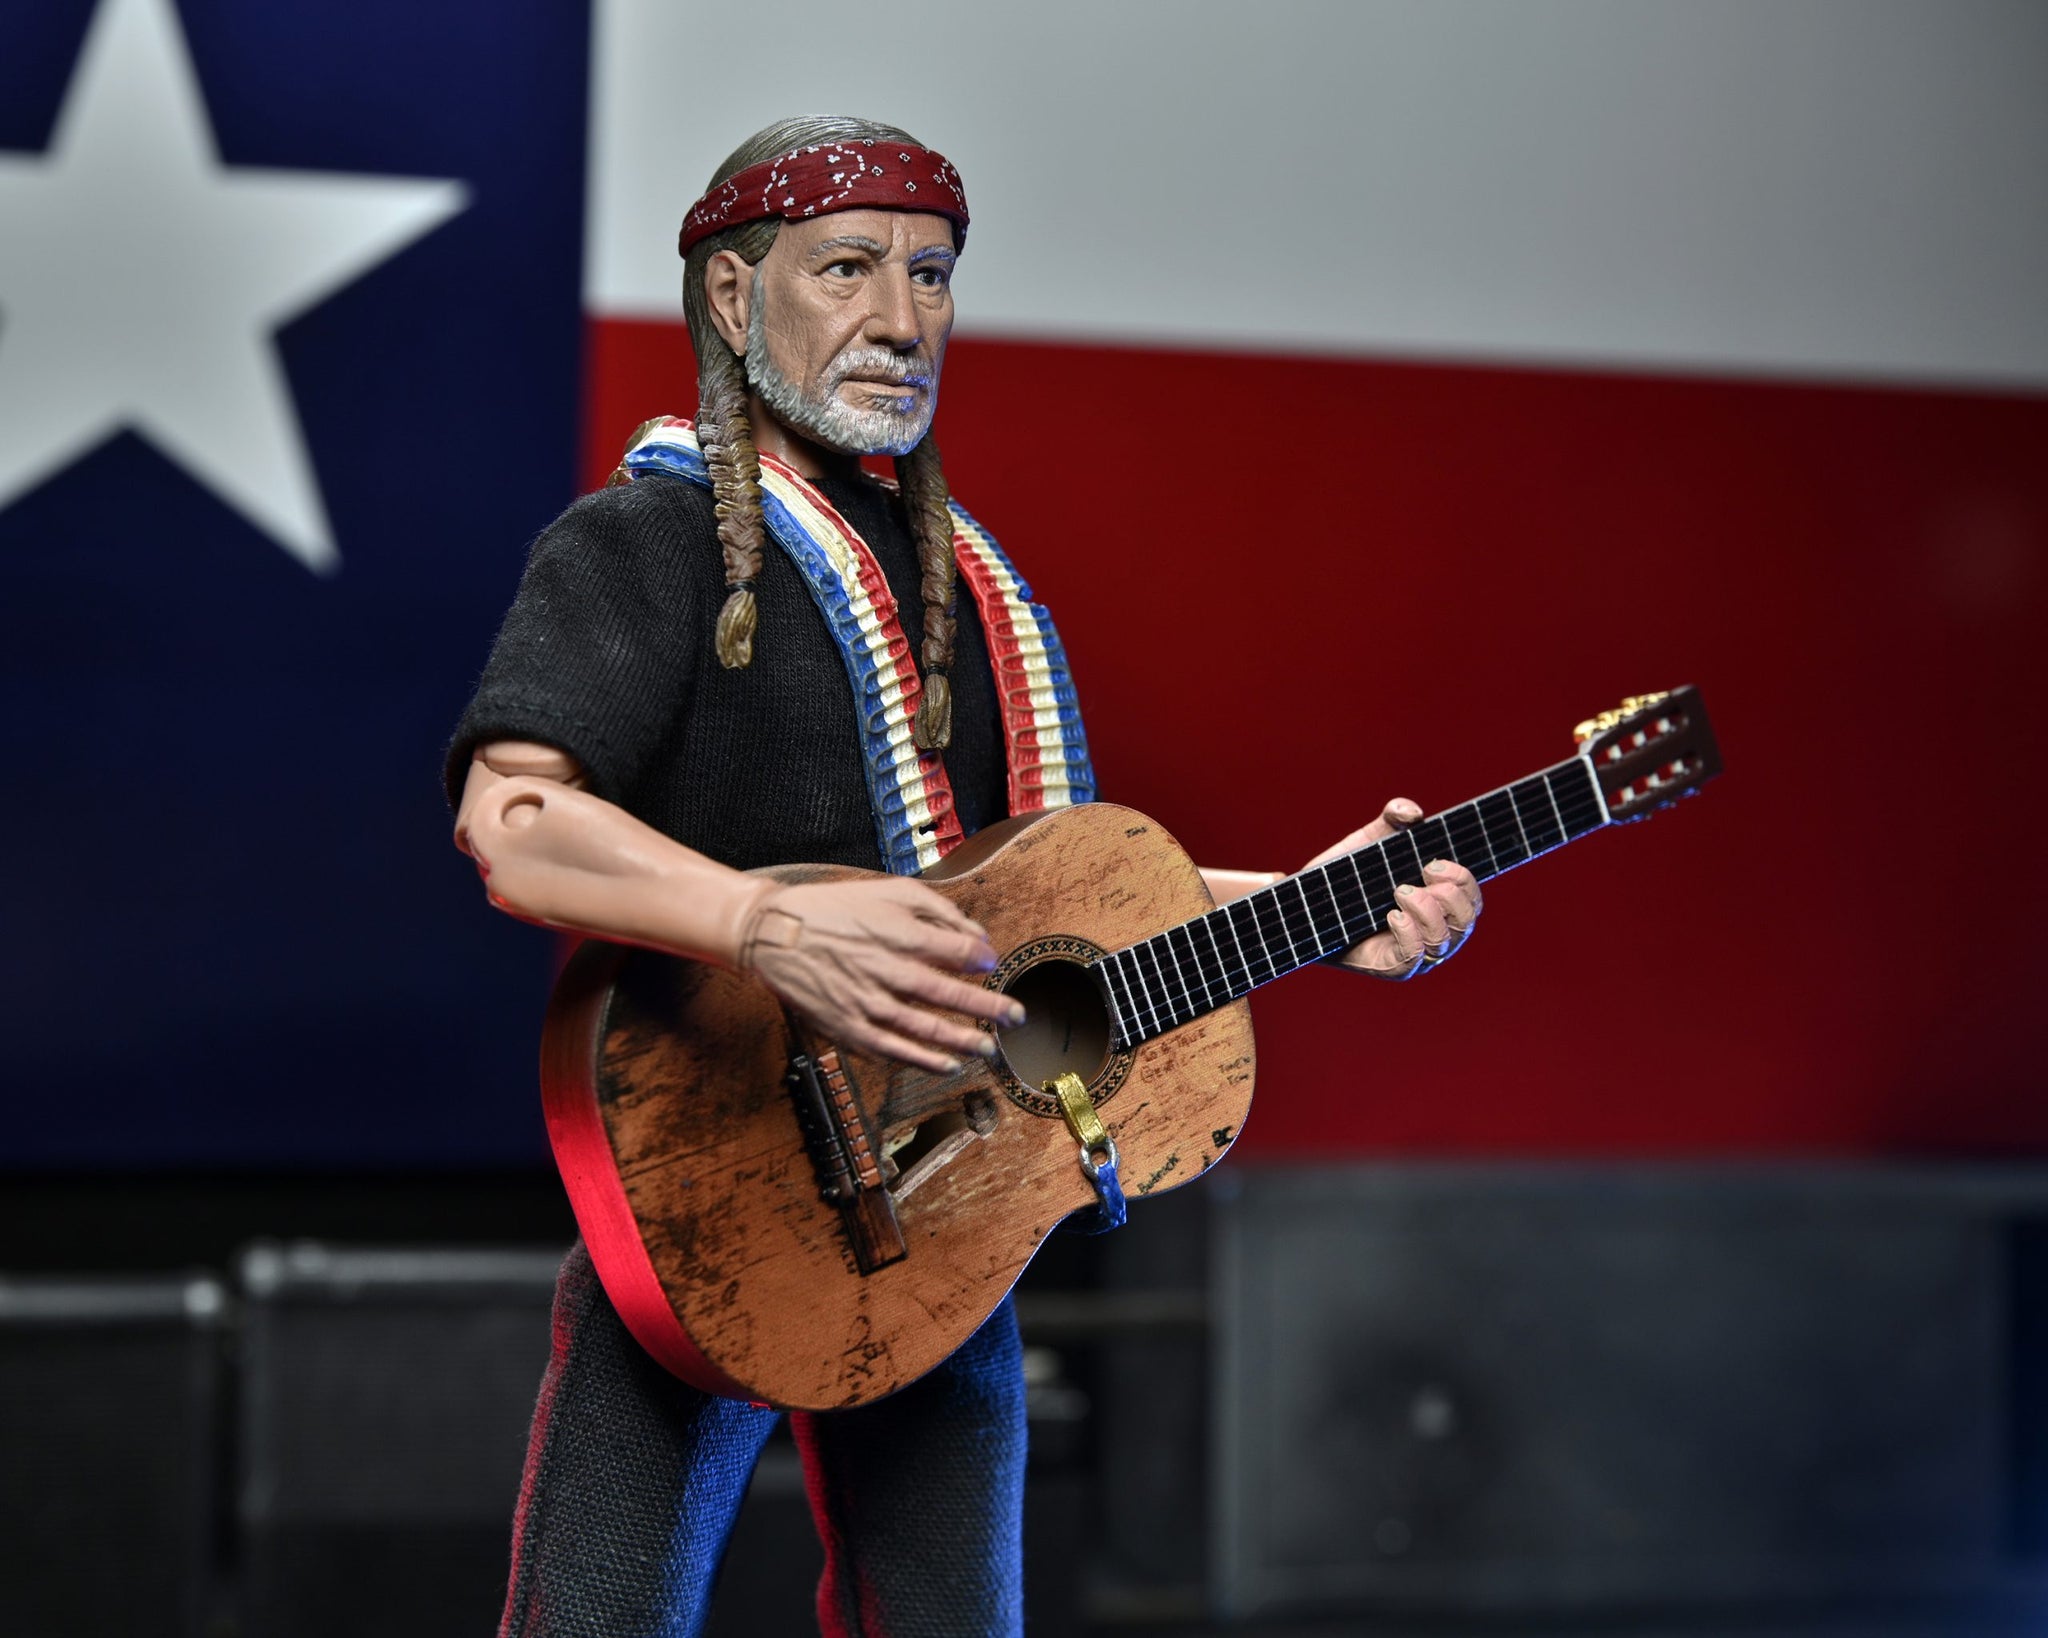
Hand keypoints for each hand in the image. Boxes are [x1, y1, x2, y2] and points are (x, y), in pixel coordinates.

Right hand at [738, 877, 1023, 1071]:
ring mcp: (865, 1002)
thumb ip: (938, 909)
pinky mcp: (848, 1027)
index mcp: (896, 932)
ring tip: (989, 1047)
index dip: (980, 959)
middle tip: (1016, 1016)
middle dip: (988, 1007)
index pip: (955, 951)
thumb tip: (977, 936)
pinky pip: (893, 1050)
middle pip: (947, 994)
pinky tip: (948, 1065)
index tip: (992, 963)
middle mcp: (884, 969)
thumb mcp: (888, 890)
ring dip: (961, 1040)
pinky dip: (923, 1060)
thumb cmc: (836, 909)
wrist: (774, 934)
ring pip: (924, 1029)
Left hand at [1306, 798, 1482, 979]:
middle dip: (1450, 895)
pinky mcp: (1394, 968)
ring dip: (1428, 912)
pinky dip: (1409, 934)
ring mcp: (1418, 954)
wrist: (1309, 906)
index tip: (1433, 863)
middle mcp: (1436, 931)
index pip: (1472, 898)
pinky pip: (1415, 959)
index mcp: (1439, 903)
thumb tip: (1412, 813)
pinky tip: (1392, 915)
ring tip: (1400, 891)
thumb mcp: (1370, 841)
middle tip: (1421, 874)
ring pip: (1445, 941)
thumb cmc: (1346, 876)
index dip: (1463, 880)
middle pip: (1467, 921)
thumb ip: (1393, 819)